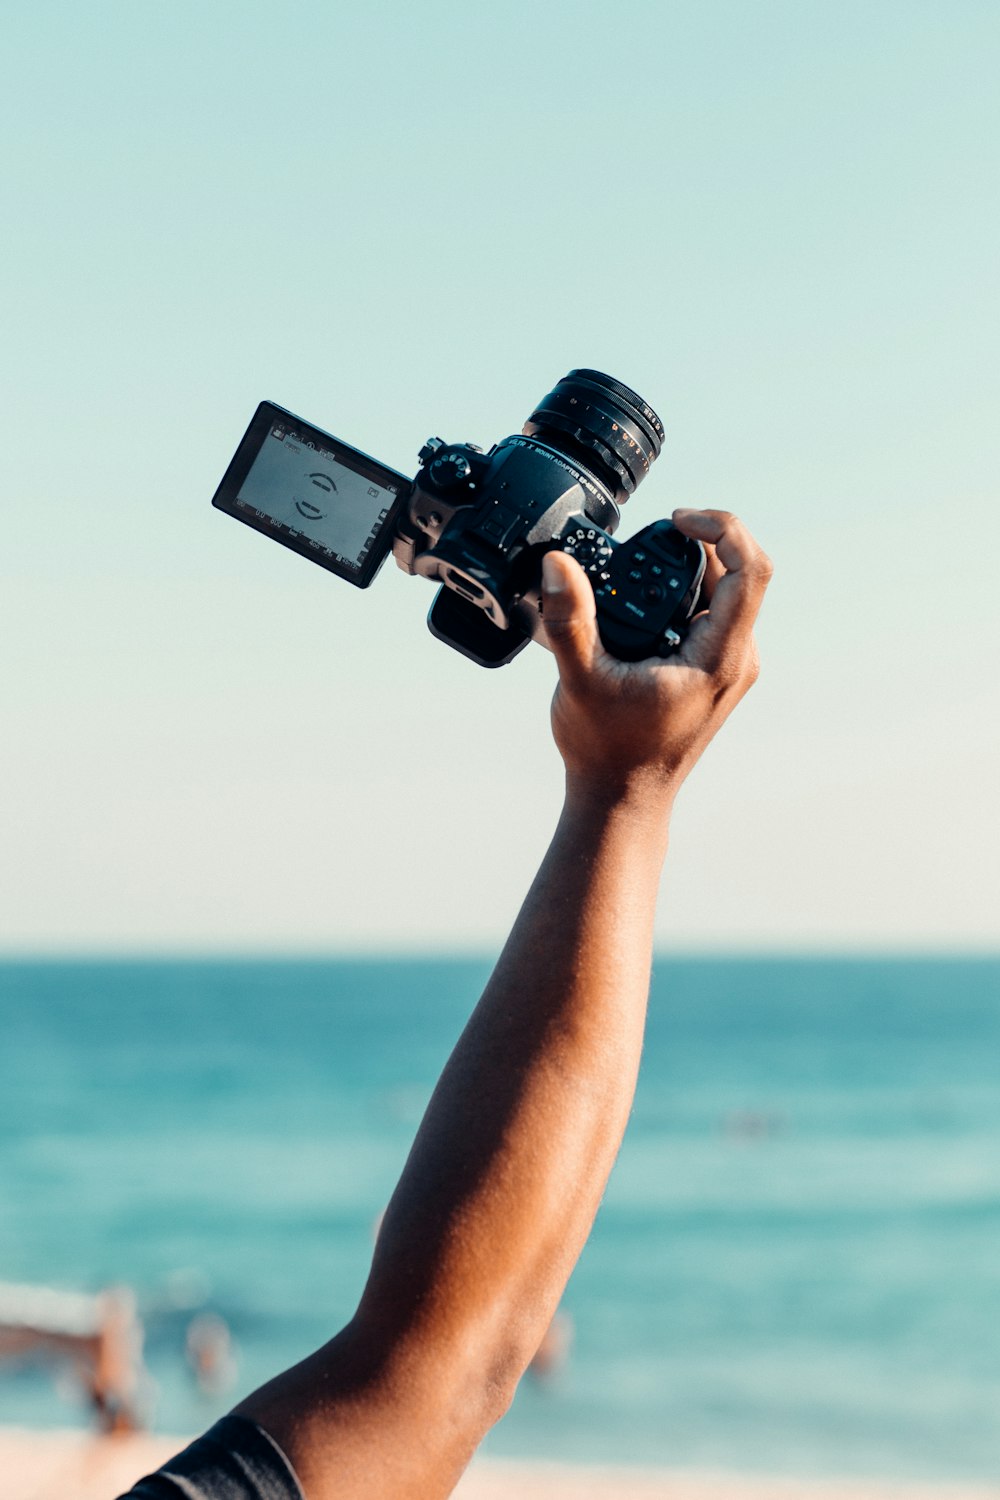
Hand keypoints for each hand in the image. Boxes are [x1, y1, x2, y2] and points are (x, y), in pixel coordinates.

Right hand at [540, 509, 771, 801]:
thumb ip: (568, 621)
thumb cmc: (607, 751)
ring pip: (720, 594)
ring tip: (632, 575)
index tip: (675, 520)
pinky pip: (706, 616)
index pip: (750, 571)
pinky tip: (636, 605)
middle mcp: (734, 658)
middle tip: (641, 544)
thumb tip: (556, 564)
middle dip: (690, 546)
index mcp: (719, 658)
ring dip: (680, 571)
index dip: (722, 528)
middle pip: (735, 574)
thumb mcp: (580, 681)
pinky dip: (675, 597)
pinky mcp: (711, 671)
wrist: (621, 800)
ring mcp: (725, 666)